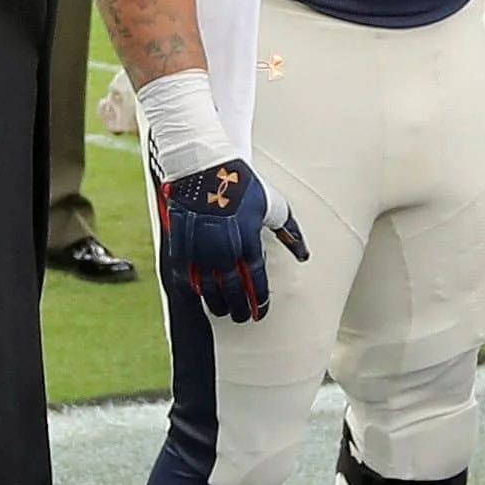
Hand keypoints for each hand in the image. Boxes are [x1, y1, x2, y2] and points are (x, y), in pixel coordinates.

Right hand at [154, 157, 306, 322]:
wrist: (201, 166)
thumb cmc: (241, 183)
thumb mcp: (271, 204)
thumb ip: (288, 230)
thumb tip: (304, 255)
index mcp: (248, 240)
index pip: (256, 281)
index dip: (259, 300)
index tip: (260, 312)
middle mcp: (224, 250)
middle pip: (233, 290)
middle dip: (239, 308)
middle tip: (242, 318)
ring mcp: (200, 249)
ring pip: (209, 289)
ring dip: (217, 304)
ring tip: (223, 312)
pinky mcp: (180, 245)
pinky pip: (185, 277)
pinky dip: (193, 291)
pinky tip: (198, 297)